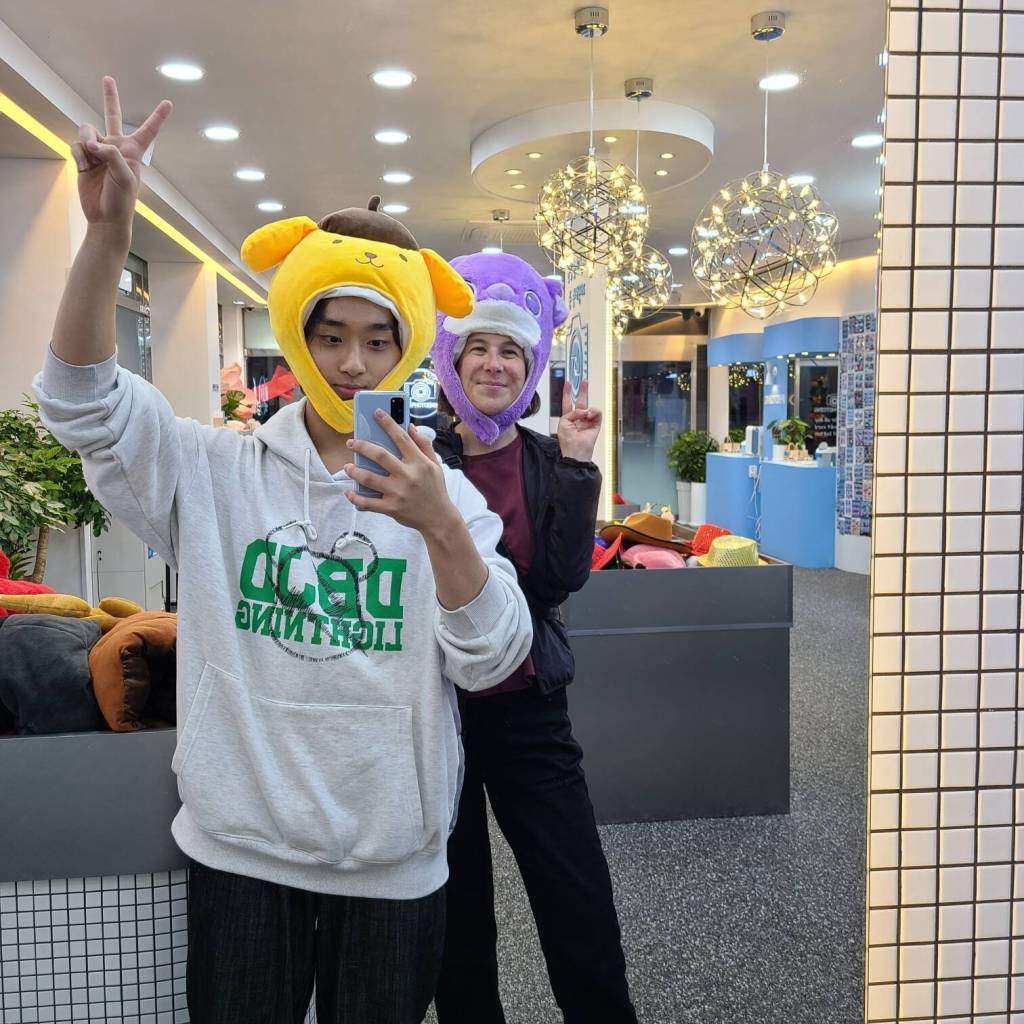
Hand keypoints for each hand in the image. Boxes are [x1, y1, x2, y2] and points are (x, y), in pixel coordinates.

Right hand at [70, 77, 171, 232]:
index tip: (168, 103)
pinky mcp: (84, 157)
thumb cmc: (122, 200)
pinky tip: (84, 166)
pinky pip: (77, 144)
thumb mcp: (125, 177)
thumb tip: (91, 142)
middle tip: (108, 78)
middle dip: (110, 97)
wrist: (104, 216)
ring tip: (91, 156)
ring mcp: (98, 150)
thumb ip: (111, 155)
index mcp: (133, 151)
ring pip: (87, 129)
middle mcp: (115, 147)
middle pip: (112, 116)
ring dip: (87, 140)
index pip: (147, 131)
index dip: (157, 117)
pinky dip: (79, 154)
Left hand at [344, 413, 458, 535]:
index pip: (401, 438)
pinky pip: (368, 503)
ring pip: (369, 478)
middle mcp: (408, 476)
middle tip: (351, 443)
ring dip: (354, 471)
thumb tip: (410, 427)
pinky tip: (349, 492)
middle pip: (380, 456)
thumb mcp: (435, 464)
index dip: (388, 423)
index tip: (376, 413)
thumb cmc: (435, 489)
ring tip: (348, 467)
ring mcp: (398, 493)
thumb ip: (424, 445)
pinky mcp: (391, 508)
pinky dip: (356, 498)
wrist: (439, 518)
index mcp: (419, 463)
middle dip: (362, 446)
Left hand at [557, 379, 601, 461]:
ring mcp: (587, 421)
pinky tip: (590, 416)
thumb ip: (572, 412)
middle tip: (584, 381)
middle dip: (583, 391)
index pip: (567, 403)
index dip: (567, 393)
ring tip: (585, 414)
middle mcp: (578, 419)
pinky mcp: (595, 424)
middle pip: (581, 402)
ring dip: (586, 408)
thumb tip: (585, 410)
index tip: (568, 383)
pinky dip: (593, 412)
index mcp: (568, 418)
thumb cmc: (567, 440)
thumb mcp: (563, 422)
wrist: (576, 450)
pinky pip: (597, 413)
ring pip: (589, 408)